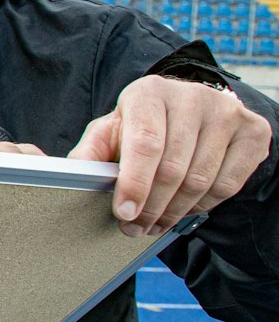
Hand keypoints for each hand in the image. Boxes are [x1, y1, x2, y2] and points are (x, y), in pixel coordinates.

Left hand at [69, 75, 271, 236]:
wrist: (192, 109)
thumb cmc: (143, 124)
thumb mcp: (111, 131)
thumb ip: (90, 152)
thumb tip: (68, 175)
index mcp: (149, 93)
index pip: (145, 143)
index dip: (134, 183)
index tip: (124, 213)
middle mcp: (191, 97)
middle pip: (173, 168)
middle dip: (151, 207)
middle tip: (135, 228)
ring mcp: (227, 112)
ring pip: (200, 180)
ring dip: (174, 212)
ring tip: (155, 224)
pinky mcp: (252, 131)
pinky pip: (227, 184)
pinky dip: (203, 205)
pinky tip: (184, 209)